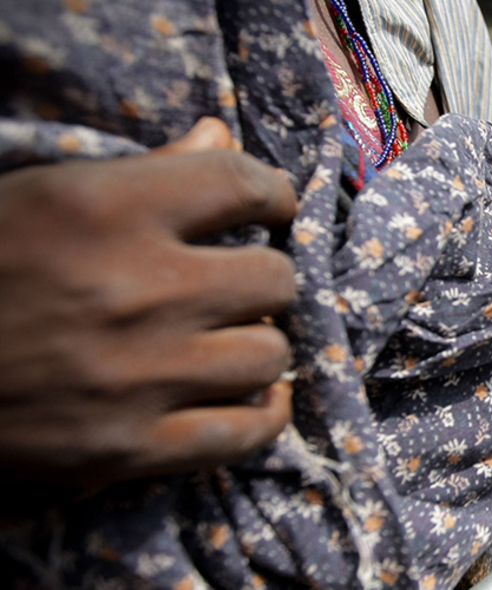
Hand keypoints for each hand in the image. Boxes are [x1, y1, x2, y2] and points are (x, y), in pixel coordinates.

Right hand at [0, 118, 297, 490]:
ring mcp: (136, 375)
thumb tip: (222, 134)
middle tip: (239, 285)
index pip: (243, 183)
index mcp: (106, 208)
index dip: (274, 194)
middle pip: (273, 279)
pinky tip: (255, 397)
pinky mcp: (127, 448)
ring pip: (269, 355)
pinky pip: (246, 433)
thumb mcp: (43, 197)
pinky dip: (263, 415)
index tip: (271, 208)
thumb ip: (146, 170)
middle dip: (264, 278)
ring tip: (229, 340)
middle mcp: (135, 289)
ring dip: (257, 345)